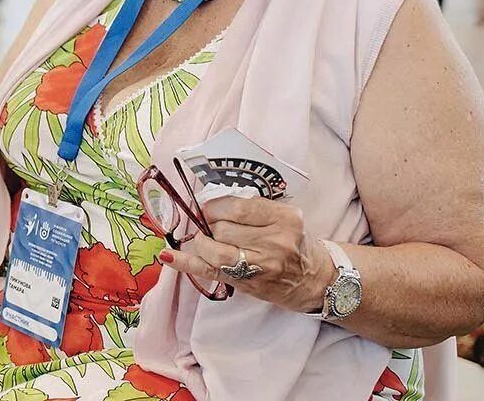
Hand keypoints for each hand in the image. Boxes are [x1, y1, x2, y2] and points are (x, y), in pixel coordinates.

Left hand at [161, 196, 335, 313]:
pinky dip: (185, 263)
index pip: (238, 206)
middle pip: (223, 228)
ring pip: (215, 250)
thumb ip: (252, 207)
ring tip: (205, 238)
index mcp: (285, 219)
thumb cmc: (294, 243)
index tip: (209, 206)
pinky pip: (209, 272)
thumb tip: (210, 199)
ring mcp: (261, 267)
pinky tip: (168, 255)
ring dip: (202, 242)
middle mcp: (275, 243)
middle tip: (211, 224)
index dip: (215, 205)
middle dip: (210, 224)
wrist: (314, 280)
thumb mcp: (283, 217)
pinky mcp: (247, 284)